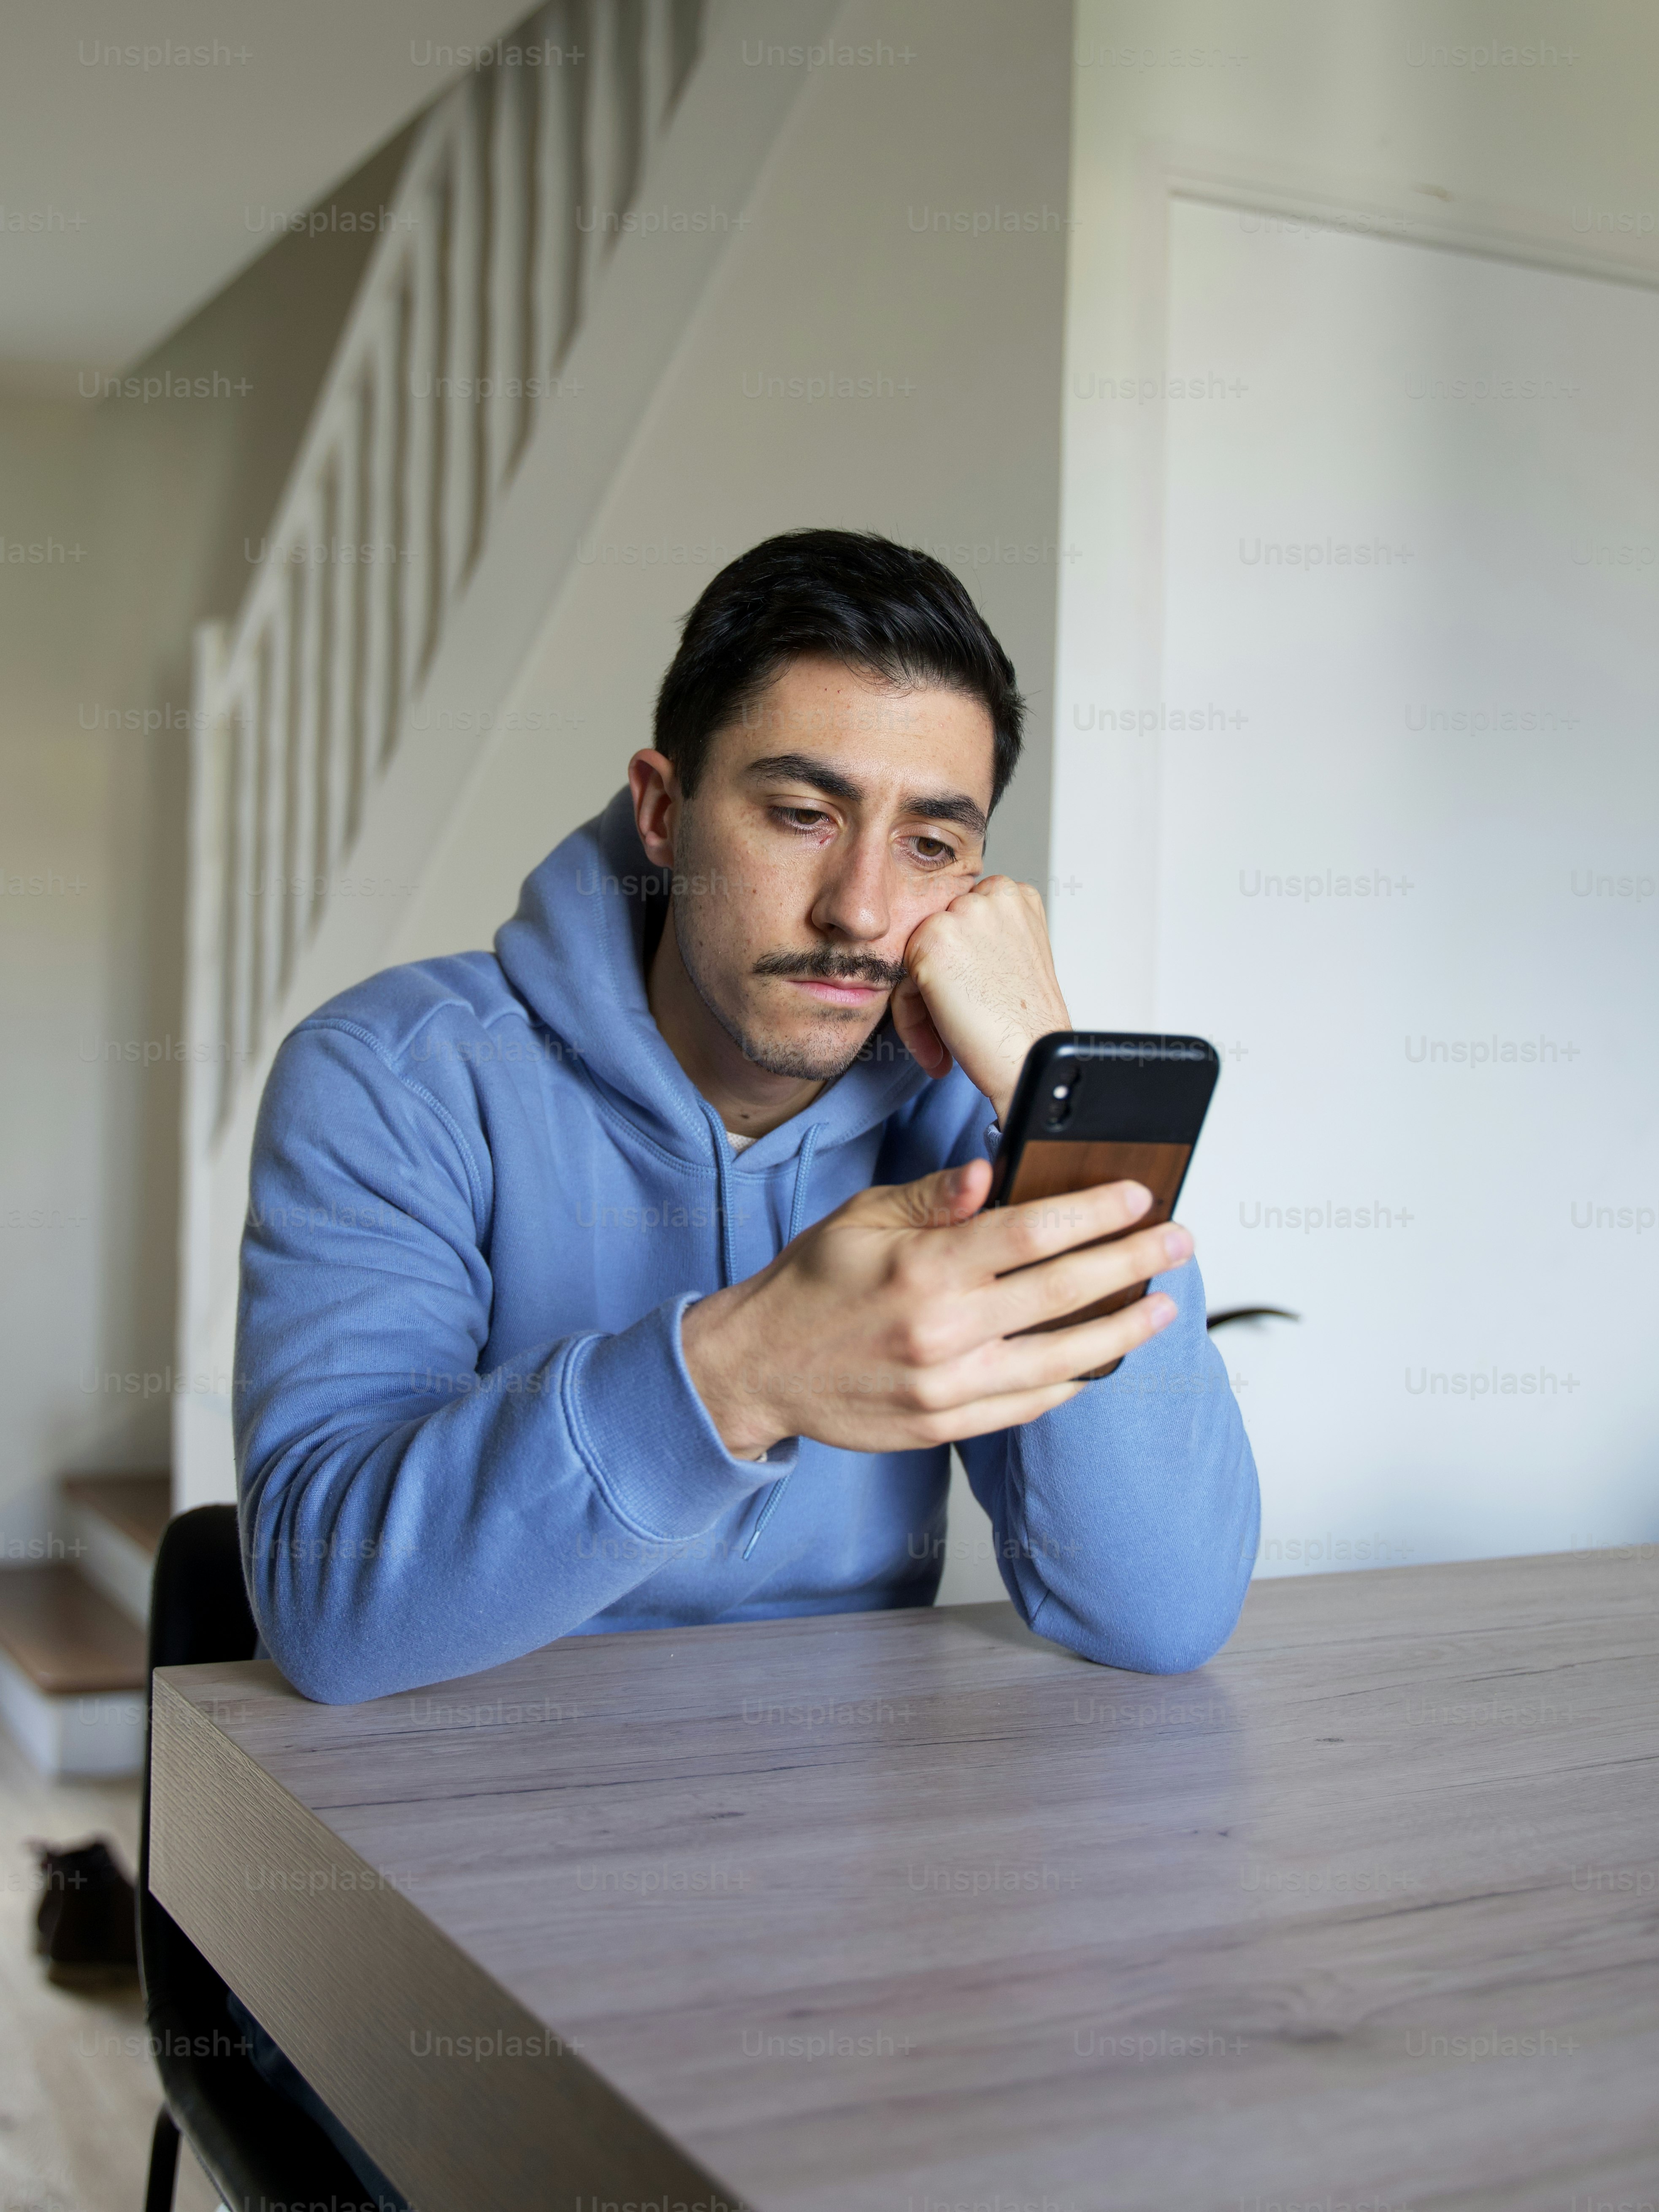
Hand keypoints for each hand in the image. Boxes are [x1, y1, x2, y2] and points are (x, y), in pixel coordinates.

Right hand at [680, 1159, 1188, 1457]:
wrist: (757, 1369)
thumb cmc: (810, 1285)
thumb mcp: (860, 1219)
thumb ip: (932, 1198)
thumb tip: (990, 1172)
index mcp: (924, 1268)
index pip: (1033, 1232)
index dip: (1095, 1212)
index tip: (1139, 1197)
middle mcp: (943, 1330)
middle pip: (1064, 1291)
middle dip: (1133, 1262)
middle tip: (1179, 1243)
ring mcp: (947, 1386)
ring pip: (1062, 1359)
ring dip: (1122, 1332)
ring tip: (1161, 1306)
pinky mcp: (944, 1425)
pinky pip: (1028, 1405)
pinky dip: (1072, 1382)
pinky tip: (1100, 1361)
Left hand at [888, 875, 1070, 1124]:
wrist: (1032, 1058)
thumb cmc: (1027, 1023)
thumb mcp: (1015, 959)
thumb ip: (982, 938)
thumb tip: (944, 948)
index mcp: (1015, 897)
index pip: (960, 918)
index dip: (959, 963)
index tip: (969, 994)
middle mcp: (989, 896)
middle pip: (936, 935)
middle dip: (938, 981)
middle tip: (959, 1019)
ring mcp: (959, 915)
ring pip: (915, 958)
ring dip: (922, 1003)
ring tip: (948, 1037)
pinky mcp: (930, 943)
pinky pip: (900, 983)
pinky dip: (910, 1021)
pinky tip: (940, 1045)